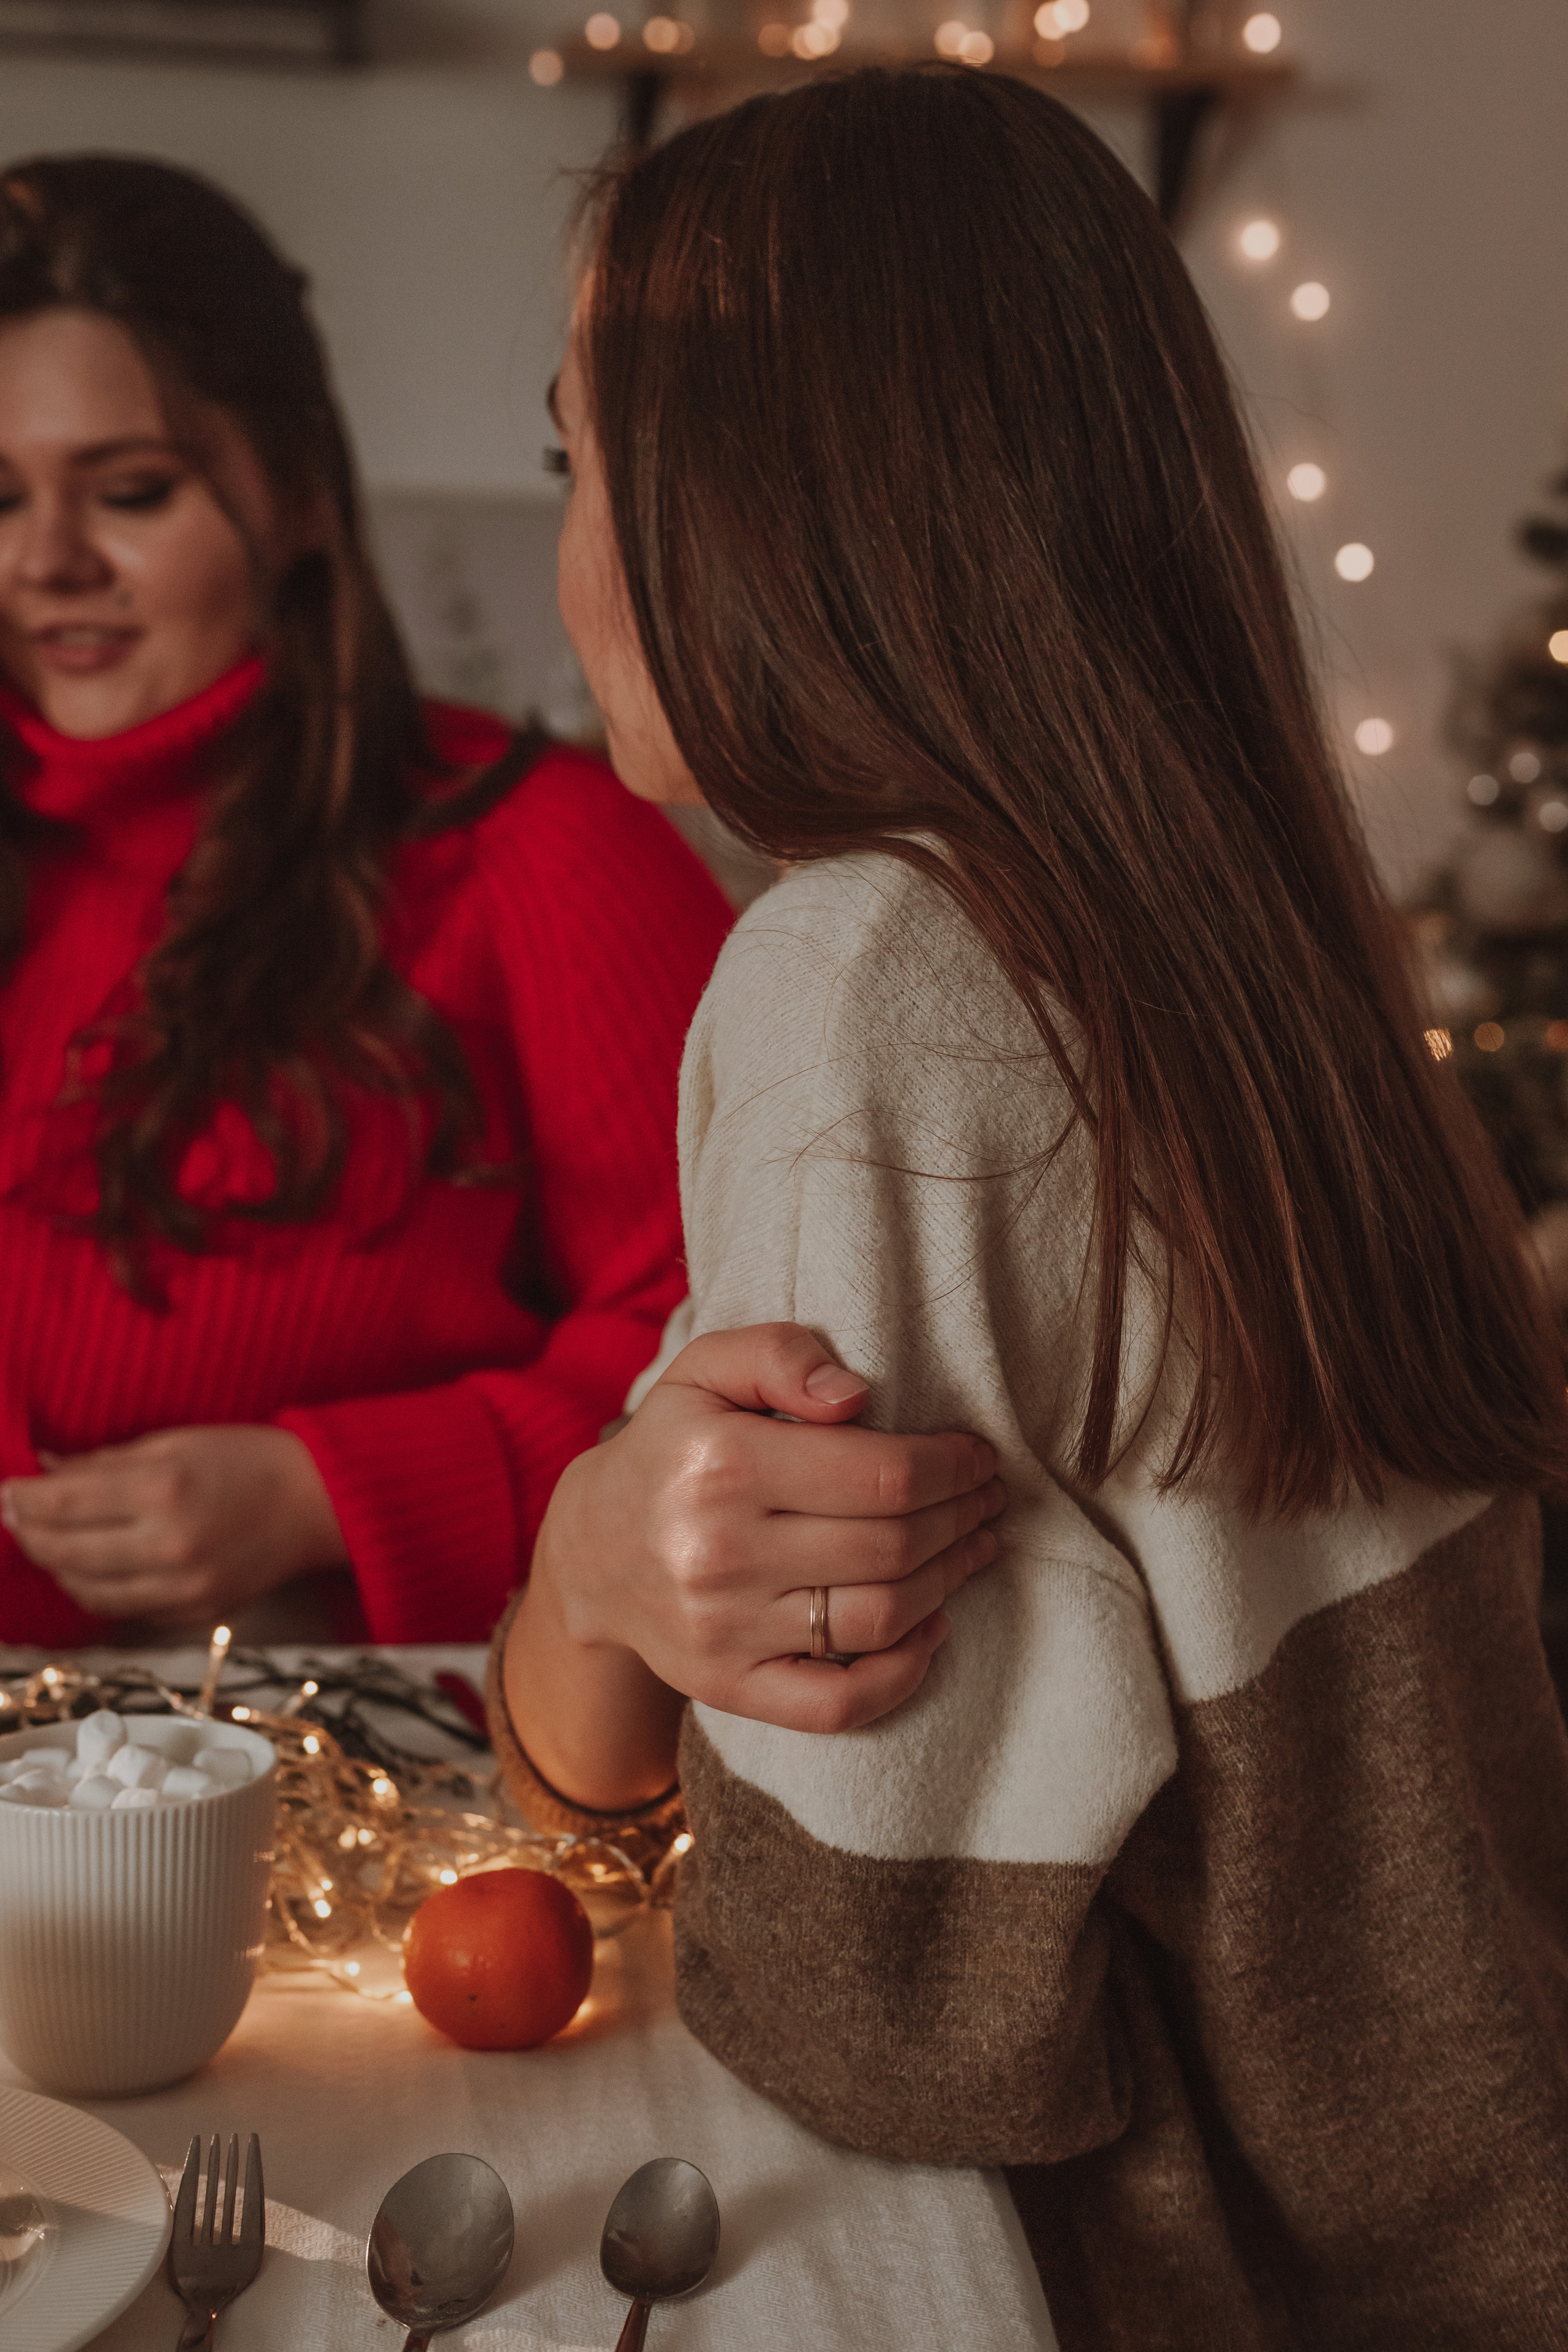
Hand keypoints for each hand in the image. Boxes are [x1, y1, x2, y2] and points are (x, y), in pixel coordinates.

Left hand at [0, 1426, 348, 1626]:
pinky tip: (89, 1567)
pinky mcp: (195, 1613)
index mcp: (163, 1491)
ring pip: (87, 1592)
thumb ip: (107, 1461)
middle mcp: (169, 1546)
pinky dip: (95, 1591)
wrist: (320, 1503)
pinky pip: (123, 1611)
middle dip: (28, 1534)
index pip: (64, 1503)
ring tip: (49, 1543)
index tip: (6, 1490)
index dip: (23, 1498)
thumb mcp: (176, 1442)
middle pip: (65, 1554)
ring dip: (57, 1568)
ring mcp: (183, 1588)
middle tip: (15, 1516)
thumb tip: (46, 1470)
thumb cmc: (250, 1458)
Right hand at [526, 1322, 1003, 1743]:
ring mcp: (724, 1631)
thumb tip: (857, 1395)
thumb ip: (780, 1354)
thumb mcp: (706, 1369)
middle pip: (893, 1545)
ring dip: (949, 1581)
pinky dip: (904, 1674)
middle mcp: (720, 1553)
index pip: (883, 1473)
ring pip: (880, 1618)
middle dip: (961, 1518)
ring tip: (974, 1547)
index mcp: (724, 1464)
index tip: (976, 1454)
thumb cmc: (672, 1446)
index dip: (951, 1466)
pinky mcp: (728, 1687)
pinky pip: (839, 1703)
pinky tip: (932, 1630)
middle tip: (987, 1498)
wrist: (591, 1550)